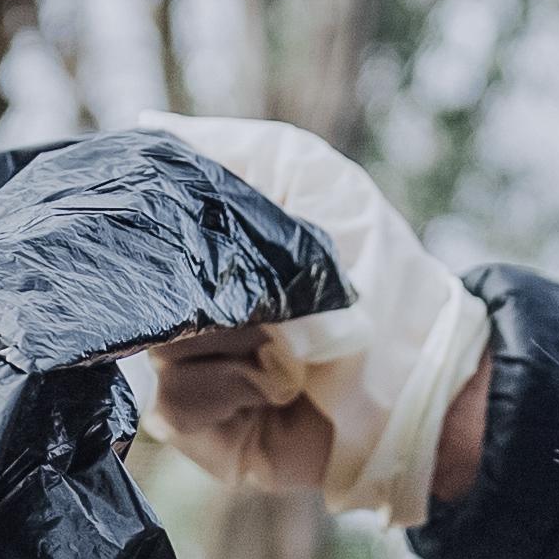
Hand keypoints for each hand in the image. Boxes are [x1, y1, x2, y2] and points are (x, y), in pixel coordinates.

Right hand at [134, 113, 490, 518]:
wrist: (426, 366)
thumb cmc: (373, 262)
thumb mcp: (305, 174)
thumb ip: (225, 149)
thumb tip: (146, 127)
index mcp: (195, 252)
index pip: (132, 234)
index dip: (152, 227)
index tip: (187, 223)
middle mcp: (180, 309)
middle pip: (142, 290)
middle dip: (212, 284)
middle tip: (271, 291)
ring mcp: (187, 372)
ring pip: (160, 346)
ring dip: (235, 337)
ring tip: (291, 341)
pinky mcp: (202, 431)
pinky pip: (177, 401)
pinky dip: (236, 383)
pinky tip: (283, 382)